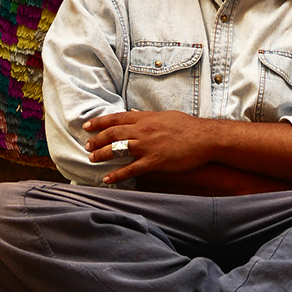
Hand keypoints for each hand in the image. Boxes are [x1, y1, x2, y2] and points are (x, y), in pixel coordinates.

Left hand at [84, 110, 213, 183]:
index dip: (99, 122)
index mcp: (145, 118)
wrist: (205, 138)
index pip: (116, 118)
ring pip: (117, 149)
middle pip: (112, 134)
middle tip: (87, 146)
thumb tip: (136, 113)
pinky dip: (117, 174)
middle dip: (96, 140)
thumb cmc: (188, 127)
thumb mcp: (165, 116)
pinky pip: (131, 169)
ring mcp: (147, 146)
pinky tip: (107, 178)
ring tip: (92, 159)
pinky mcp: (154, 161)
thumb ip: (148, 116)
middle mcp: (143, 130)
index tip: (87, 126)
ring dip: (101, 154)